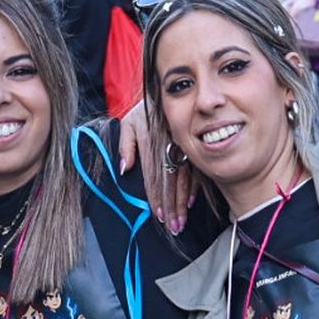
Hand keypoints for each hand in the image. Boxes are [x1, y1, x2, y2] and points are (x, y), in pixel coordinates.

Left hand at [117, 100, 194, 233]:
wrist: (167, 92)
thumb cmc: (143, 112)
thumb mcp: (128, 122)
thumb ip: (124, 145)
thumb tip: (123, 168)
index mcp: (152, 141)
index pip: (153, 174)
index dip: (156, 196)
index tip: (158, 215)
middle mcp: (169, 146)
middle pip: (170, 180)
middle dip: (172, 205)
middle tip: (172, 226)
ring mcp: (184, 146)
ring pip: (184, 178)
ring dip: (182, 201)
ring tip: (181, 221)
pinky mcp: (193, 147)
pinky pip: (195, 170)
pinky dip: (194, 187)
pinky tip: (191, 202)